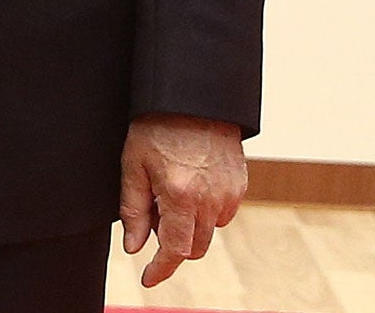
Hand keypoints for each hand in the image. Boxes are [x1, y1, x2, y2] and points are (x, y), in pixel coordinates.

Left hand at [119, 112, 246, 286]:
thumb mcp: (133, 165)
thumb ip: (133, 210)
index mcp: (180, 195)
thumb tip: (134, 247)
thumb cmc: (157, 125)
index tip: (148, 278)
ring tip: (168, 195)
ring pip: (209, 231)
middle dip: (173, 245)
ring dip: (189, 227)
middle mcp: (211, 199)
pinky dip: (204, 211)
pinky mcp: (241, 185)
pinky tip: (188, 186)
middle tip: (152, 220)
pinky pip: (222, 213)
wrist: (192, 97)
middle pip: (195, 247)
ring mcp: (230, 193)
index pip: (175, 250)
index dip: (160, 269)